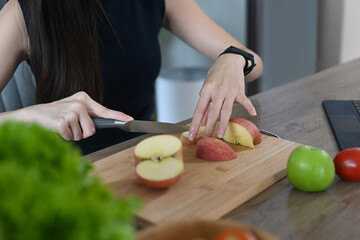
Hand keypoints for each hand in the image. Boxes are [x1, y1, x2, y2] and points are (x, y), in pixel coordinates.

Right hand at [11, 91, 132, 140]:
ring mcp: (71, 112)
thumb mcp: (72, 109)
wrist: (31, 115)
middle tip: (70, 126)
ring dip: (73, 135)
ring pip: (83, 135)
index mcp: (83, 99)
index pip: (104, 110)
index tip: (130, 120)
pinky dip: (65, 137)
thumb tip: (103, 123)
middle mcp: (79, 104)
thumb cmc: (54, 114)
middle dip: (82, 133)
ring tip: (62, 126)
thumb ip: (88, 114)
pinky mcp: (63, 122)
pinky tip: (57, 129)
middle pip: (93, 130)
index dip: (118, 117)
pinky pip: (72, 138)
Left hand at [189, 54, 256, 140]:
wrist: (229, 60)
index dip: (195, 124)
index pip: (199, 110)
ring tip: (220, 135)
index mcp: (206, 91)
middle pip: (212, 112)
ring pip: (226, 110)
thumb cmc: (216, 76)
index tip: (192, 135)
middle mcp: (217, 91)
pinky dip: (249, 107)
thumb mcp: (206, 88)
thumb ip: (205, 105)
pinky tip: (253, 114)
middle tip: (206, 139)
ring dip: (223, 123)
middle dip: (208, 127)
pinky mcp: (239, 90)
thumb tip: (203, 122)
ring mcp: (229, 91)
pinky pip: (245, 100)